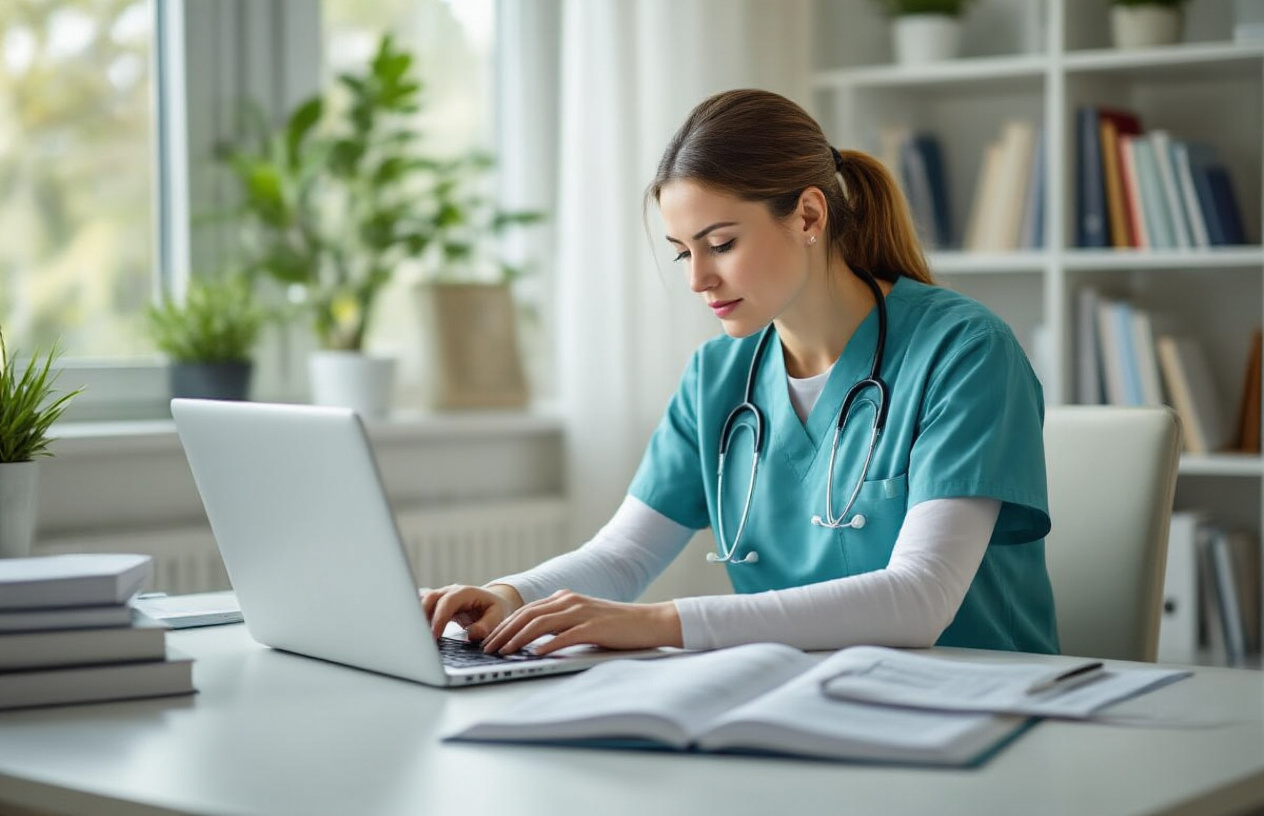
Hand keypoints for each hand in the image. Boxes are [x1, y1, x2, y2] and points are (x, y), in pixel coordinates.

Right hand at [422, 583, 522, 641]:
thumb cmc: (495, 609)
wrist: (493, 602)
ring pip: (422, 601)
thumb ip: (487, 625)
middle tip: (420, 637)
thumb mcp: (498, 616)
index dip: (440, 618)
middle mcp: (451, 591)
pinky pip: (422, 606)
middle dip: (422, 616)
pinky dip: (417, 616)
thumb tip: (472, 634)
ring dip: (417, 617)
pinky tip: (414, 630)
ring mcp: (442, 596)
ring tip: (416, 636)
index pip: (448, 602)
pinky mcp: (436, 604)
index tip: (435, 636)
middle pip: (430, 598)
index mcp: (466, 592)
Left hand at [480, 590, 682, 655]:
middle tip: (488, 649)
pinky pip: (565, 635)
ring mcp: (582, 613)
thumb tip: (533, 642)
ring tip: (504, 652)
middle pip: (527, 615)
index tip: (490, 640)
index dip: (505, 625)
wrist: (649, 622)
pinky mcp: (594, 627)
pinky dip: (547, 645)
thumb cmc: (616, 626)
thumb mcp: (583, 620)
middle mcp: (570, 601)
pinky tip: (535, 654)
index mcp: (565, 599)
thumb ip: (561, 625)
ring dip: (518, 638)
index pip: (526, 611)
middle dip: (504, 632)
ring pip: (541, 623)